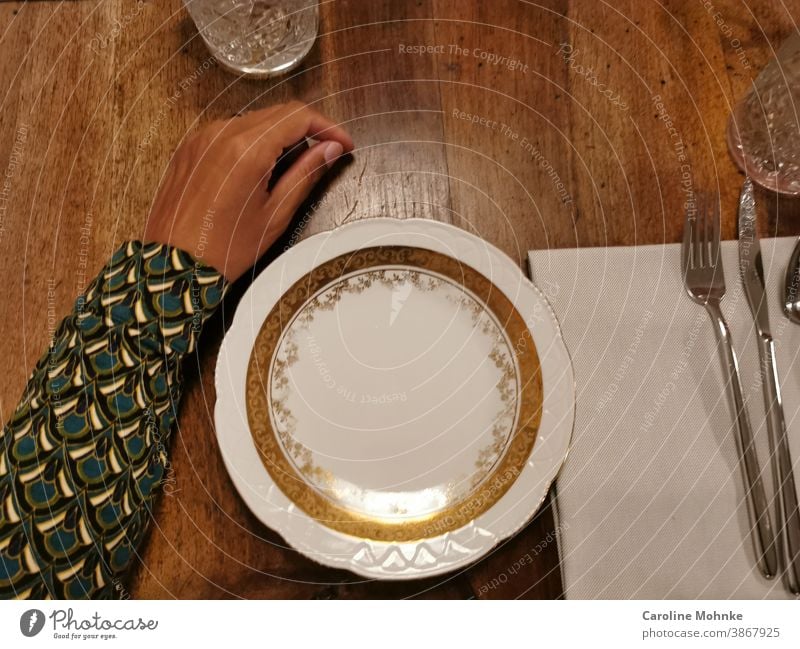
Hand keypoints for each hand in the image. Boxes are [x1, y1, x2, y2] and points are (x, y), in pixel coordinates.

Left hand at [144, 101, 353, 280]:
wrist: (175, 264)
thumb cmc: (226, 247)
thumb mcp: (276, 214)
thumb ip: (305, 175)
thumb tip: (330, 150)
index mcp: (247, 149)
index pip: (297, 116)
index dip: (327, 127)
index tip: (342, 144)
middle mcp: (222, 133)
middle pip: (276, 113)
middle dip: (306, 131)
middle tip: (323, 156)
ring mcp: (202, 137)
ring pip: (253, 121)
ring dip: (278, 137)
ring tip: (289, 170)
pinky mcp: (190, 147)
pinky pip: (229, 133)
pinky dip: (251, 143)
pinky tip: (258, 171)